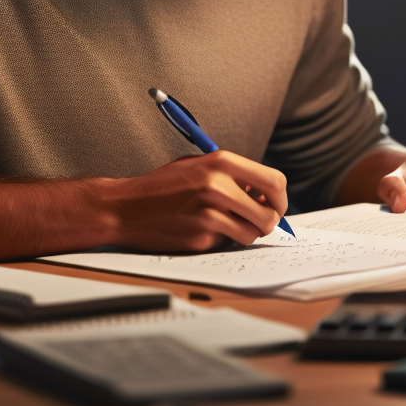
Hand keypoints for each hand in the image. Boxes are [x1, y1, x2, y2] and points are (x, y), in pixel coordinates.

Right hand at [94, 150, 288, 251]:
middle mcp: (219, 186)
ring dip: (246, 233)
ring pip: (253, 233)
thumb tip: (264, 194)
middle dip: (269, 220)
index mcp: (221, 162)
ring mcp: (210, 213)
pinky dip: (222, 241)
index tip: (275, 204)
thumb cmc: (162, 186)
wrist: (125, 208)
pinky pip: (228, 243)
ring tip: (226, 225)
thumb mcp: (197, 165)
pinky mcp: (201, 237)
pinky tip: (203, 230)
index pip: (274, 181)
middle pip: (270, 212)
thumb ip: (231, 175)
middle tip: (260, 222)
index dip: (280, 198)